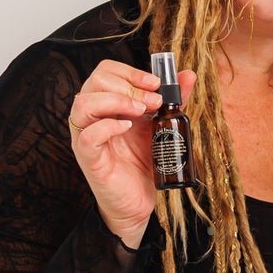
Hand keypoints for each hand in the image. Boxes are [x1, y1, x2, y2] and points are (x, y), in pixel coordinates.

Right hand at [67, 58, 196, 242]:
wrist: (137, 202)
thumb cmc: (142, 163)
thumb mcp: (159, 127)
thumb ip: (171, 101)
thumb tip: (188, 76)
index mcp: (106, 104)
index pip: (106, 71)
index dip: (130, 71)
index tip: (156, 83)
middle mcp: (92, 116)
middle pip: (95, 81)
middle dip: (129, 86)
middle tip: (153, 102)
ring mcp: (86, 136)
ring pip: (84, 103)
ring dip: (116, 101)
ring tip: (141, 112)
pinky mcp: (88, 158)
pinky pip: (87, 135)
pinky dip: (108, 127)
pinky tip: (127, 128)